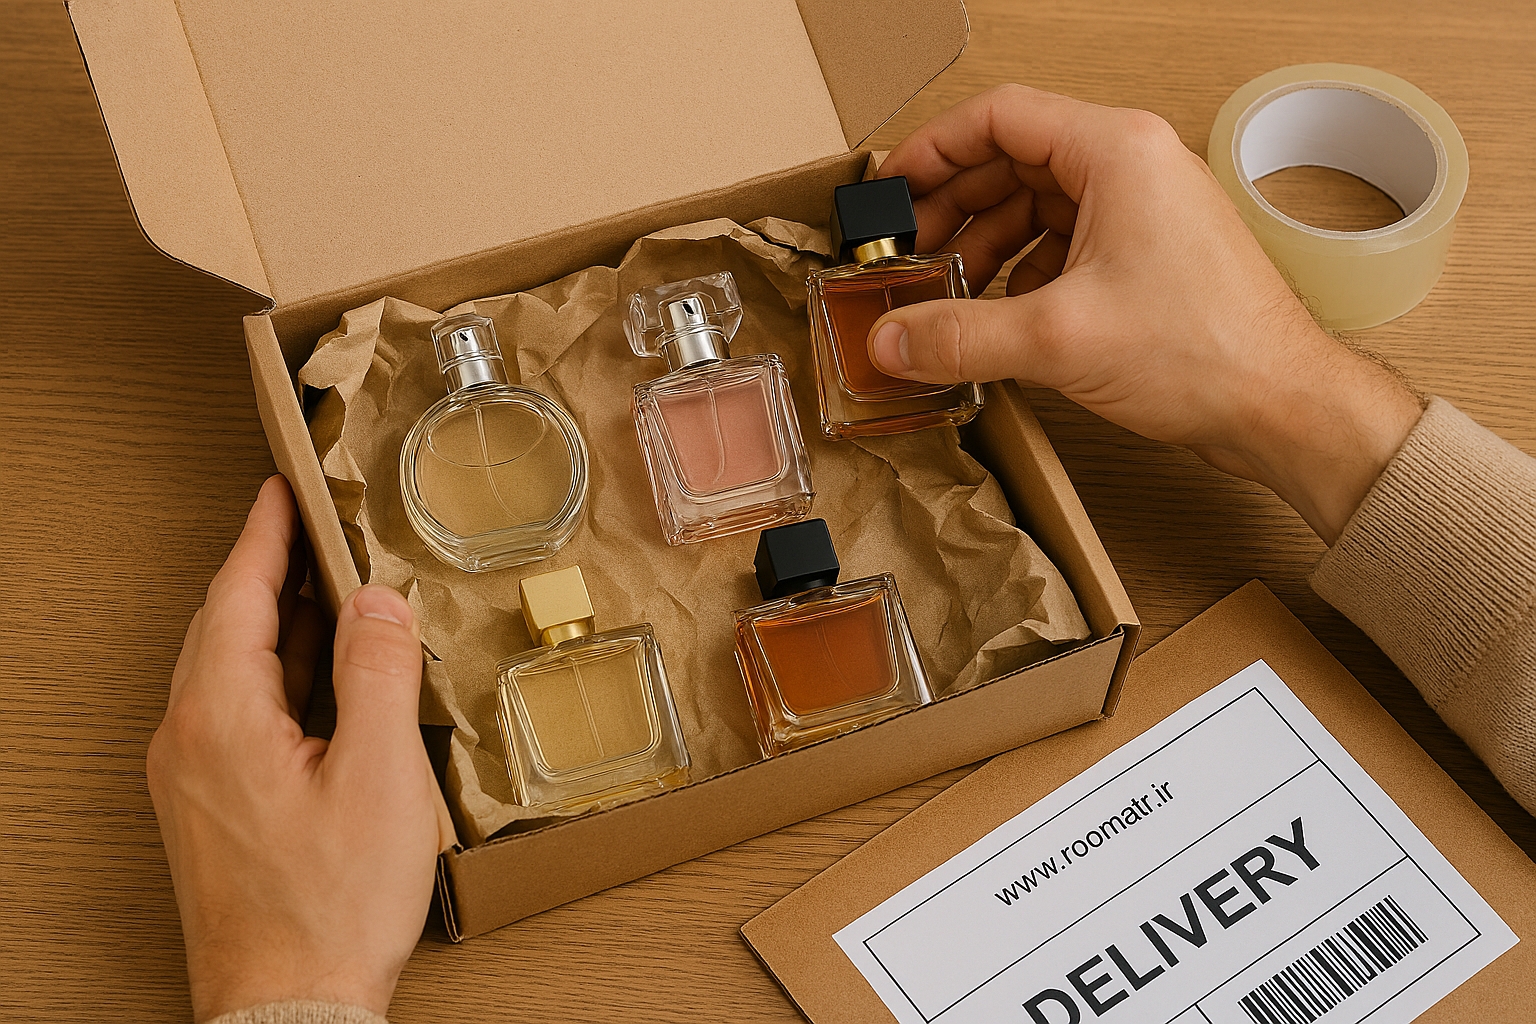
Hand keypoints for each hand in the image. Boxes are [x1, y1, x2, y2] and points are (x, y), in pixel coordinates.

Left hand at [148, 476, 440, 1020]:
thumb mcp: (377, 776)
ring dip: (278, 626)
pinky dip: (279, 676)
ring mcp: (195, 779)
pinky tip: (321, 681)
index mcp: (220, 720)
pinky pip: (238, 714)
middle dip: (269, 573)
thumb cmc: (330, 904)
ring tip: (327, 593)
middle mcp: (191, 742)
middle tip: (309, 530)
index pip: (236, 599)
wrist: (289, 1005)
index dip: (263, 538)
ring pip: (232, 673)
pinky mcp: (213, 809)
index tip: (279, 491)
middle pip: (226, 630)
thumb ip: (376, 674)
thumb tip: (375, 602)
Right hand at [870, 84, 1423, 543]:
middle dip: (951, 205)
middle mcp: (1132, 168)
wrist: (1282, 405)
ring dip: (984, 244)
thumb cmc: (1205, 350)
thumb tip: (888, 343)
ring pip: (1037, 206)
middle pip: (1013, 160)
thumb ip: (959, 337)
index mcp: (1116, 152)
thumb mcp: (1057, 339)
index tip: (890, 188)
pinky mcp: (1148, 258)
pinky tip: (999, 316)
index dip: (933, 149)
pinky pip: (1065, 246)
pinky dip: (1021, 273)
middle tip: (906, 250)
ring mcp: (1143, 213)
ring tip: (945, 290)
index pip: (1000, 117)